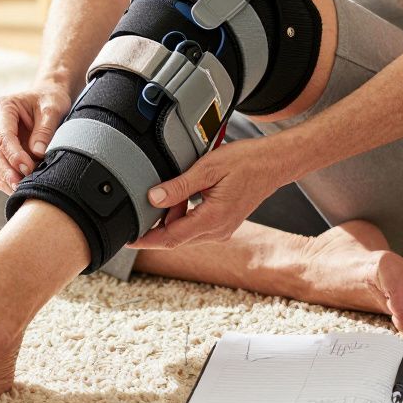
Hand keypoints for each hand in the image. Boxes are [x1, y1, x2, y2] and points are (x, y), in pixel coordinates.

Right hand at [0, 84, 70, 194]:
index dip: (14, 155)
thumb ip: (45, 130)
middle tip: (23, 185)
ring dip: (8, 180)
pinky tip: (22, 189)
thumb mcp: (52, 109)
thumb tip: (37, 153)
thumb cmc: (49, 100)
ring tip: (25, 190)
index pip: (2, 136)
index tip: (28, 168)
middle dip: (8, 172)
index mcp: (1, 108)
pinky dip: (8, 182)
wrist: (46, 99)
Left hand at [130, 138, 291, 248]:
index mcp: (212, 220)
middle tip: (155, 197)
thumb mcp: (207, 168)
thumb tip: (153, 198)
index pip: (170, 238)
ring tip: (178, 190)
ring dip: (174, 216)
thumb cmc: (247, 162)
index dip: (146, 240)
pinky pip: (196, 227)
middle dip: (159, 222)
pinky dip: (185, 215)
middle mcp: (217, 231)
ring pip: (185, 232)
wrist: (274, 163)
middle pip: (175, 238)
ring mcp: (222, 230)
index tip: (128, 239)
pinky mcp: (223, 225)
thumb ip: (178, 186)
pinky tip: (187, 196)